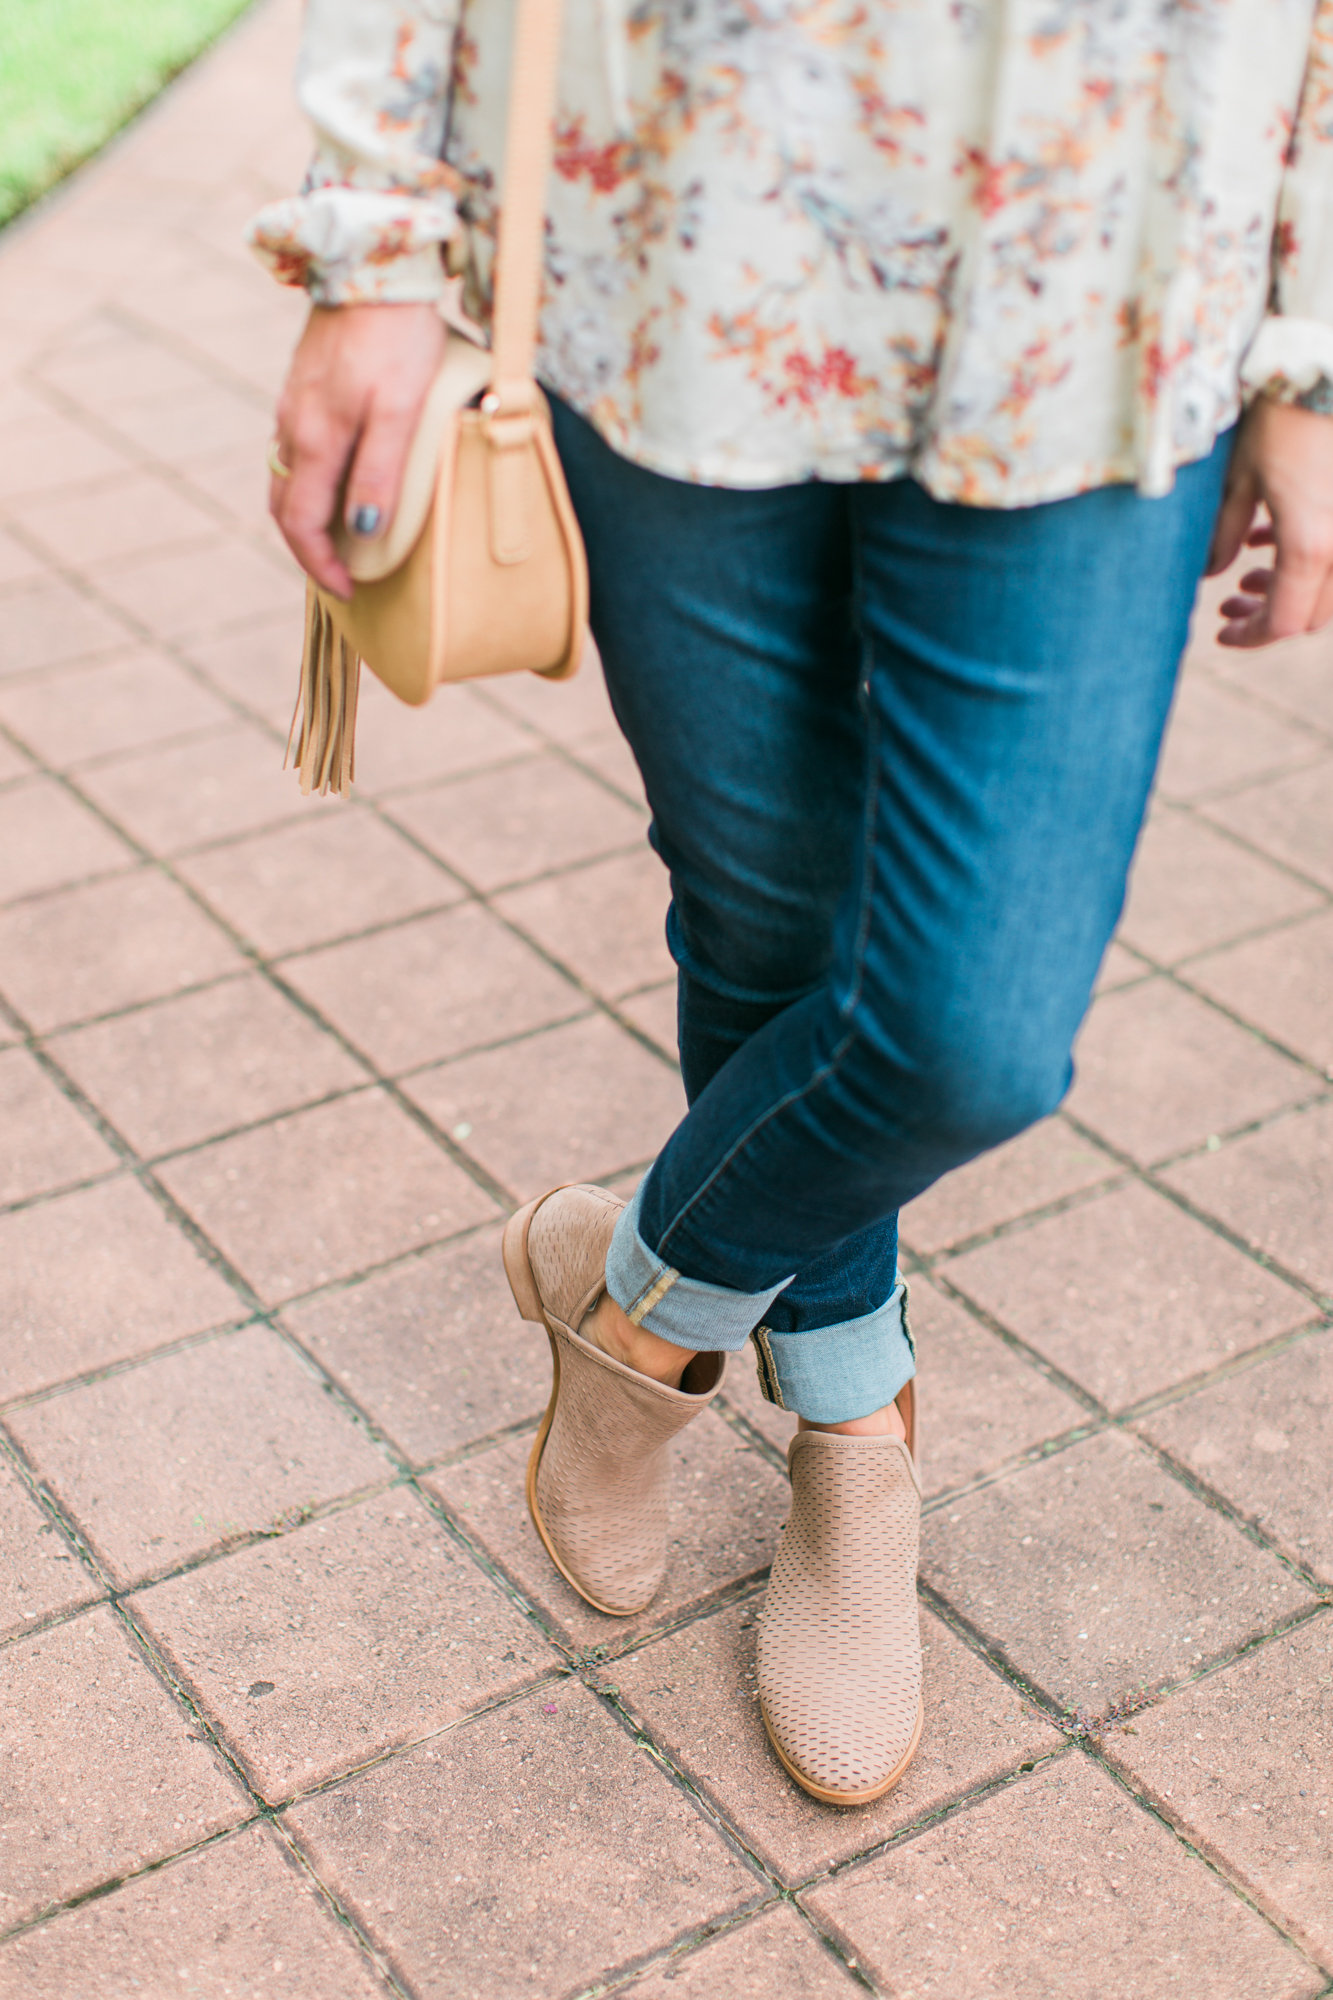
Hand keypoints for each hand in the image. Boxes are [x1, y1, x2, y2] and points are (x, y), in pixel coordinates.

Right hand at [269, 301, 445, 597]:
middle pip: (285, 506)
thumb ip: (378, 471)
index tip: (348, 590)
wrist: (374, 264)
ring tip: (341, 537)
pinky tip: (339, 479)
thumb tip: (361, 530)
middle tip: (342, 574)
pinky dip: (311, 480)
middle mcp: (293, 425)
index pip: (301, 523)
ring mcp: (294, 403)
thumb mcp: (398, 410)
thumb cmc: (396, 336)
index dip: (320, 565)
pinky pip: (297, 447)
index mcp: (315, 439)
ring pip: (287, 476)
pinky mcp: (304, 384)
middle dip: (308, 548)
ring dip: (306, 515)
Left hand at [1207, 397, 1332, 645]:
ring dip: (1289, 589)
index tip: (1222, 632)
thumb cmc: (1278, 420)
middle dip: (1269, 616)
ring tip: (1248, 578)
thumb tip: (1211, 575)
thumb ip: (1222, 537)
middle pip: (1312, 613)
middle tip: (1230, 605)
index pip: (1283, 623)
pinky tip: (1269, 539)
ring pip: (1329, 588)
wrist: (1324, 368)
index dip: (1251, 637)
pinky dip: (1307, 559)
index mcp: (1311, 546)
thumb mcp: (1237, 481)